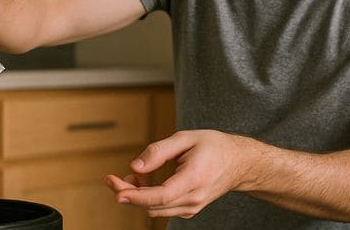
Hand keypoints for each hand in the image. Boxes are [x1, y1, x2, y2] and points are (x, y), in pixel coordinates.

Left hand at [104, 130, 259, 218]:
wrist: (239, 163)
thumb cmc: (214, 147)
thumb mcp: (186, 138)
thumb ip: (159, 151)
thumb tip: (135, 167)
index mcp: (195, 178)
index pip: (162, 195)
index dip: (136, 196)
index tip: (116, 190)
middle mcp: (194, 198)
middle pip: (153, 205)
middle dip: (127, 194)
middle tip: (110, 179)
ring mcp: (192, 207)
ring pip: (155, 210)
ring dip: (136, 197)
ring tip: (130, 177)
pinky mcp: (188, 210)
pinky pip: (162, 209)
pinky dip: (147, 199)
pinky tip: (144, 183)